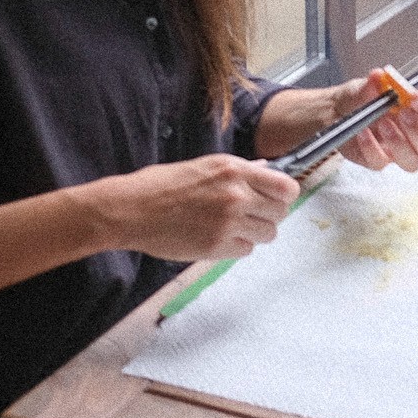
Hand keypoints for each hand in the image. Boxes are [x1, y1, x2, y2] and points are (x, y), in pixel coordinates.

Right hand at [91, 154, 298, 261]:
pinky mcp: (217, 247)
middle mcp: (236, 194)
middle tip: (251, 215)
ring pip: (267, 234)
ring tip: (232, 227)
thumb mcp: (205, 166)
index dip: (284, 195)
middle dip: (269, 215)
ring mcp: (228, 222)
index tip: (276, 199)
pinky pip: (246, 251)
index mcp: (234, 169)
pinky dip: (237, 247)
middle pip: (281, 213)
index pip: (285, 187)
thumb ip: (238, 171)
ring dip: (254, 233)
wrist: (132, 209)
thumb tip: (265, 171)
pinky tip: (218, 238)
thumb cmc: (163, 184)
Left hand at [328, 68, 417, 172]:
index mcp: (412, 113)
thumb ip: (371, 83)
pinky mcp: (376, 161)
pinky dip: (370, 148)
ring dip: (398, 143)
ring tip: (382, 125)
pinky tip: (362, 133)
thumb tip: (378, 76)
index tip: (415, 98)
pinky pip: (380, 162)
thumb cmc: (358, 99)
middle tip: (403, 115)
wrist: (335, 112)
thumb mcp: (363, 87)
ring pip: (412, 162)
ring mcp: (394, 152)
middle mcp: (408, 136)